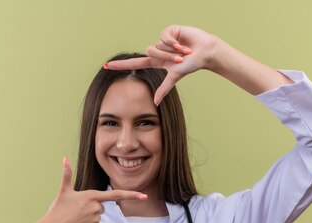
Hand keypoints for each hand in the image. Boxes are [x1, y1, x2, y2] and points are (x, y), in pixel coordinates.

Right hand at [28, 157, 146, 222]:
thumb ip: (67, 174)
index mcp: (91, 196)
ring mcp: (96, 220)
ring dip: (88, 218)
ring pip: (98, 217)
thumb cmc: (57, 210)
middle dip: (91, 208)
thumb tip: (64, 158)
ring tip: (75, 219)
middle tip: (76, 211)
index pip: (115, 194)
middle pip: (101, 206)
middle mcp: (96, 208)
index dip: (131, 195)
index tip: (144, 196)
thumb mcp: (64, 191)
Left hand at [105, 25, 219, 104]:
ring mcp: (162, 40)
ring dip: (171, 51)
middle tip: (180, 59)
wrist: (205, 52)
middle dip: (165, 57)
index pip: (135, 63)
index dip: (120, 65)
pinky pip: (164, 36)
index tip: (106, 65)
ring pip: (156, 45)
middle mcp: (158, 50)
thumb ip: (164, 88)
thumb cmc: (192, 64)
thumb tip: (155, 102)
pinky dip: (174, 42)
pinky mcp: (169, 31)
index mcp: (157, 61)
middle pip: (149, 53)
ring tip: (184, 52)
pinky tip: (183, 43)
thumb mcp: (175, 76)